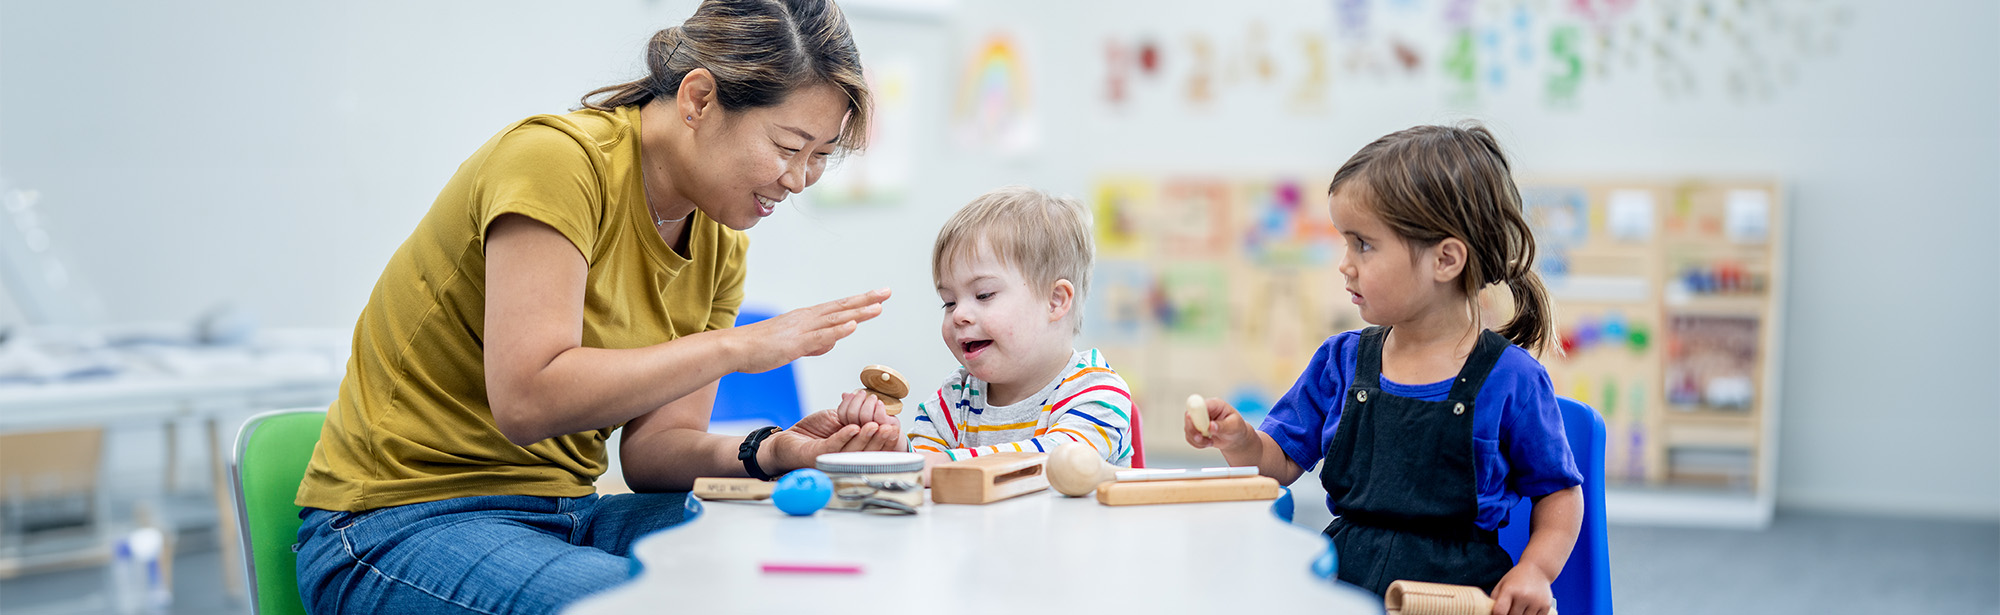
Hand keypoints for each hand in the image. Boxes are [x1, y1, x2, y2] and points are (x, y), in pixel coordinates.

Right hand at [728, 289, 890, 374]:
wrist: (734, 348)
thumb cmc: (759, 348)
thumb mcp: (792, 346)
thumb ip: (812, 344)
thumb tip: (830, 342)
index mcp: (806, 319)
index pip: (838, 308)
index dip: (859, 302)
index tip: (878, 296)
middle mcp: (806, 319)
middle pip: (841, 307)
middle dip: (866, 300)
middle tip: (887, 292)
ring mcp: (801, 330)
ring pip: (835, 319)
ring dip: (857, 312)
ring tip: (878, 306)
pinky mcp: (794, 344)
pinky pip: (819, 337)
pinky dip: (837, 331)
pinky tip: (852, 326)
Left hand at [767, 403, 901, 471]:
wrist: (786, 439)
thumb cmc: (811, 431)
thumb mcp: (836, 420)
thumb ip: (853, 417)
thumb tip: (872, 406)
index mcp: (850, 451)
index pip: (871, 448)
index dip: (884, 440)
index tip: (894, 427)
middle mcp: (842, 459)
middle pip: (866, 451)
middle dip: (879, 440)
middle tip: (890, 428)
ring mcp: (830, 459)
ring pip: (852, 450)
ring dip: (865, 438)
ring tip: (874, 425)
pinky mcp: (817, 455)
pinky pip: (833, 446)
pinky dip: (844, 436)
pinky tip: (853, 428)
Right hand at [834, 389, 898, 436]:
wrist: (891, 431)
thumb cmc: (877, 418)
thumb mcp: (863, 409)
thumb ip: (852, 404)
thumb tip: (845, 395)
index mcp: (849, 426)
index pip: (842, 414)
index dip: (846, 402)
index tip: (852, 394)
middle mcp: (858, 432)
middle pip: (852, 414)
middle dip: (857, 400)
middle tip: (863, 393)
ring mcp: (871, 433)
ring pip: (865, 416)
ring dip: (869, 403)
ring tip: (873, 397)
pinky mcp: (884, 432)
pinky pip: (879, 417)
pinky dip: (879, 408)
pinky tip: (880, 403)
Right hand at [1185, 397, 1255, 454]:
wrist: (1234, 438)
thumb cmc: (1236, 428)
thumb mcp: (1234, 426)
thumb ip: (1223, 426)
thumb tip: (1211, 426)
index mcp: (1214, 404)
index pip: (1200, 404)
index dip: (1196, 413)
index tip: (1199, 424)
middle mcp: (1204, 410)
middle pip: (1189, 415)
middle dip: (1193, 429)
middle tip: (1201, 437)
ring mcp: (1198, 420)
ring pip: (1188, 428)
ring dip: (1198, 439)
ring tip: (1210, 442)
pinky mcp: (1194, 430)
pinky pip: (1189, 438)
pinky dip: (1198, 444)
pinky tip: (1208, 443)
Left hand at [1489, 564, 1554, 614]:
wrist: (1538, 569)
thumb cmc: (1517, 578)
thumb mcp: (1502, 584)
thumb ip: (1494, 599)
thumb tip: (1489, 613)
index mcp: (1510, 590)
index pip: (1500, 612)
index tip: (1498, 613)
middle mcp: (1524, 596)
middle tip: (1509, 609)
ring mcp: (1536, 602)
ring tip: (1519, 608)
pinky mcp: (1546, 606)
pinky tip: (1528, 610)